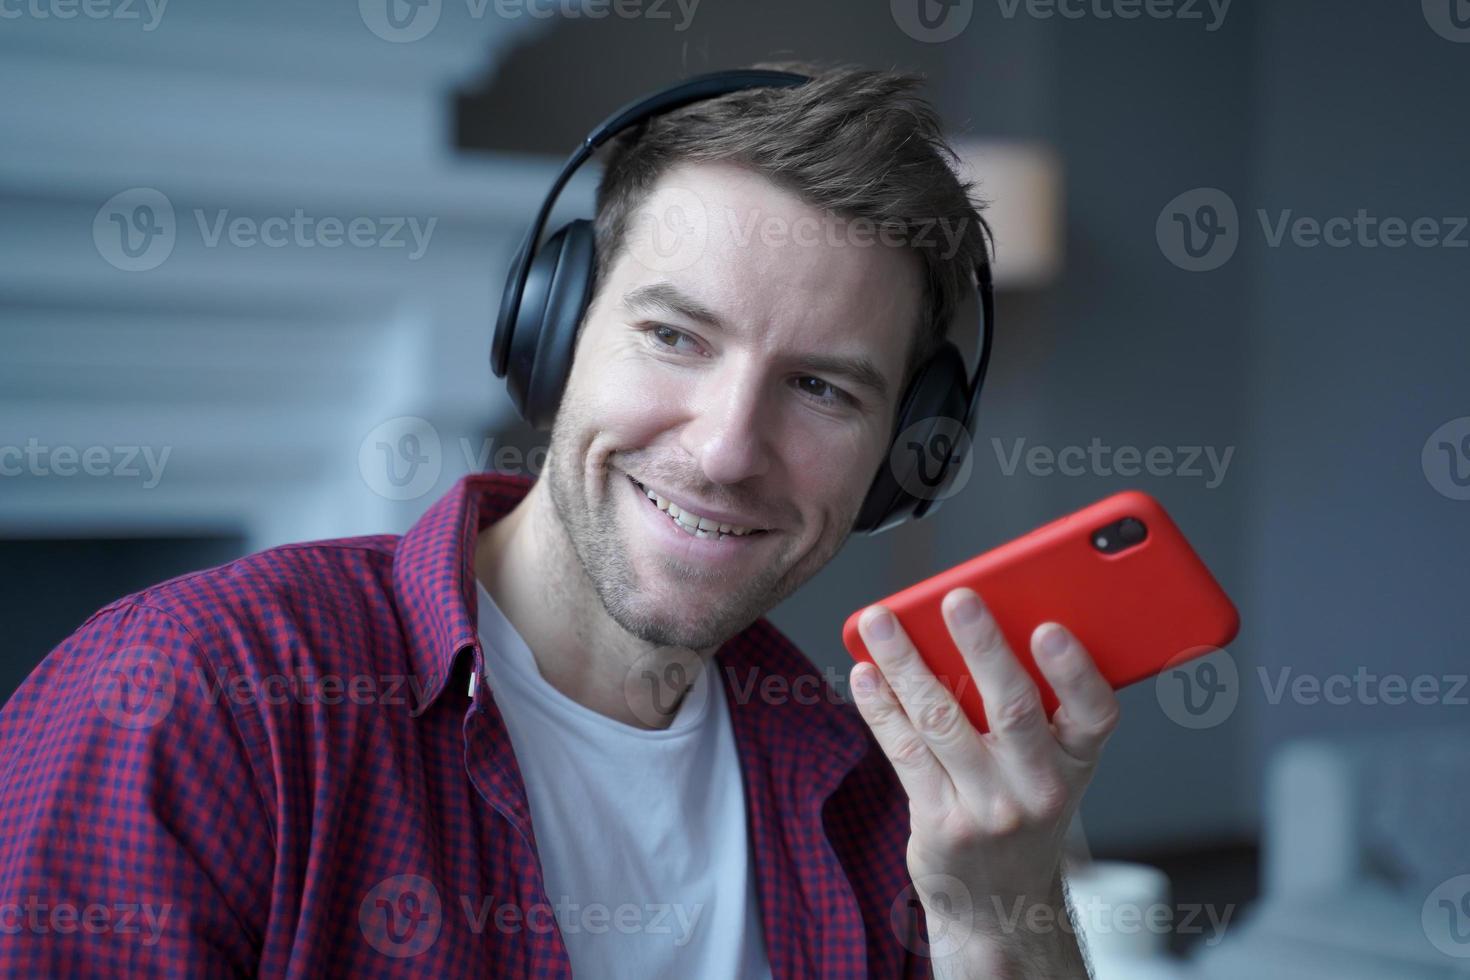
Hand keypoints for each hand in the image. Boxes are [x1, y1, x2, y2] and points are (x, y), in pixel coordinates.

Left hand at [849, 587, 1119, 974]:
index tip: (1049, 628)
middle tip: (956, 598)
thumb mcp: (1052, 766)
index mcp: (1078, 760)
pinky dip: (881, 707)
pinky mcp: (941, 822)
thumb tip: (982, 623)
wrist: (1000, 904)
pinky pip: (906, 752)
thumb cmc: (1024, 810)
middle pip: (1012, 707)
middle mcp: (1040, 786)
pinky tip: (866, 673)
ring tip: (881, 621)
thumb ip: (1033, 706)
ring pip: (943, 720)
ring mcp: (989, 809)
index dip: (1074, 670)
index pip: (1094, 712)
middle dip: (982, 646)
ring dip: (906, 664)